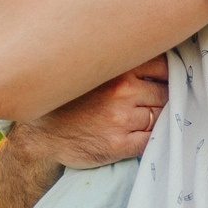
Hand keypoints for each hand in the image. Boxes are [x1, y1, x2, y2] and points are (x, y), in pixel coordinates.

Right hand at [0, 56, 170, 207]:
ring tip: (141, 117)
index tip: (164, 80)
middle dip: (162, 98)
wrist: (39, 136)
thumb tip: (161, 62)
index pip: (162, 66)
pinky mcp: (119, 145)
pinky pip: (150, 140)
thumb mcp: (91, 72)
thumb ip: (120, 65)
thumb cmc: (67, 101)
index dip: (167, 74)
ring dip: (157, 118)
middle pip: (165, 93)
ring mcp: (121, 120)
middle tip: (151, 101)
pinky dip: (151, 138)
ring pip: (160, 116)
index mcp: (117, 69)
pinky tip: (138, 133)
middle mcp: (122, 92)